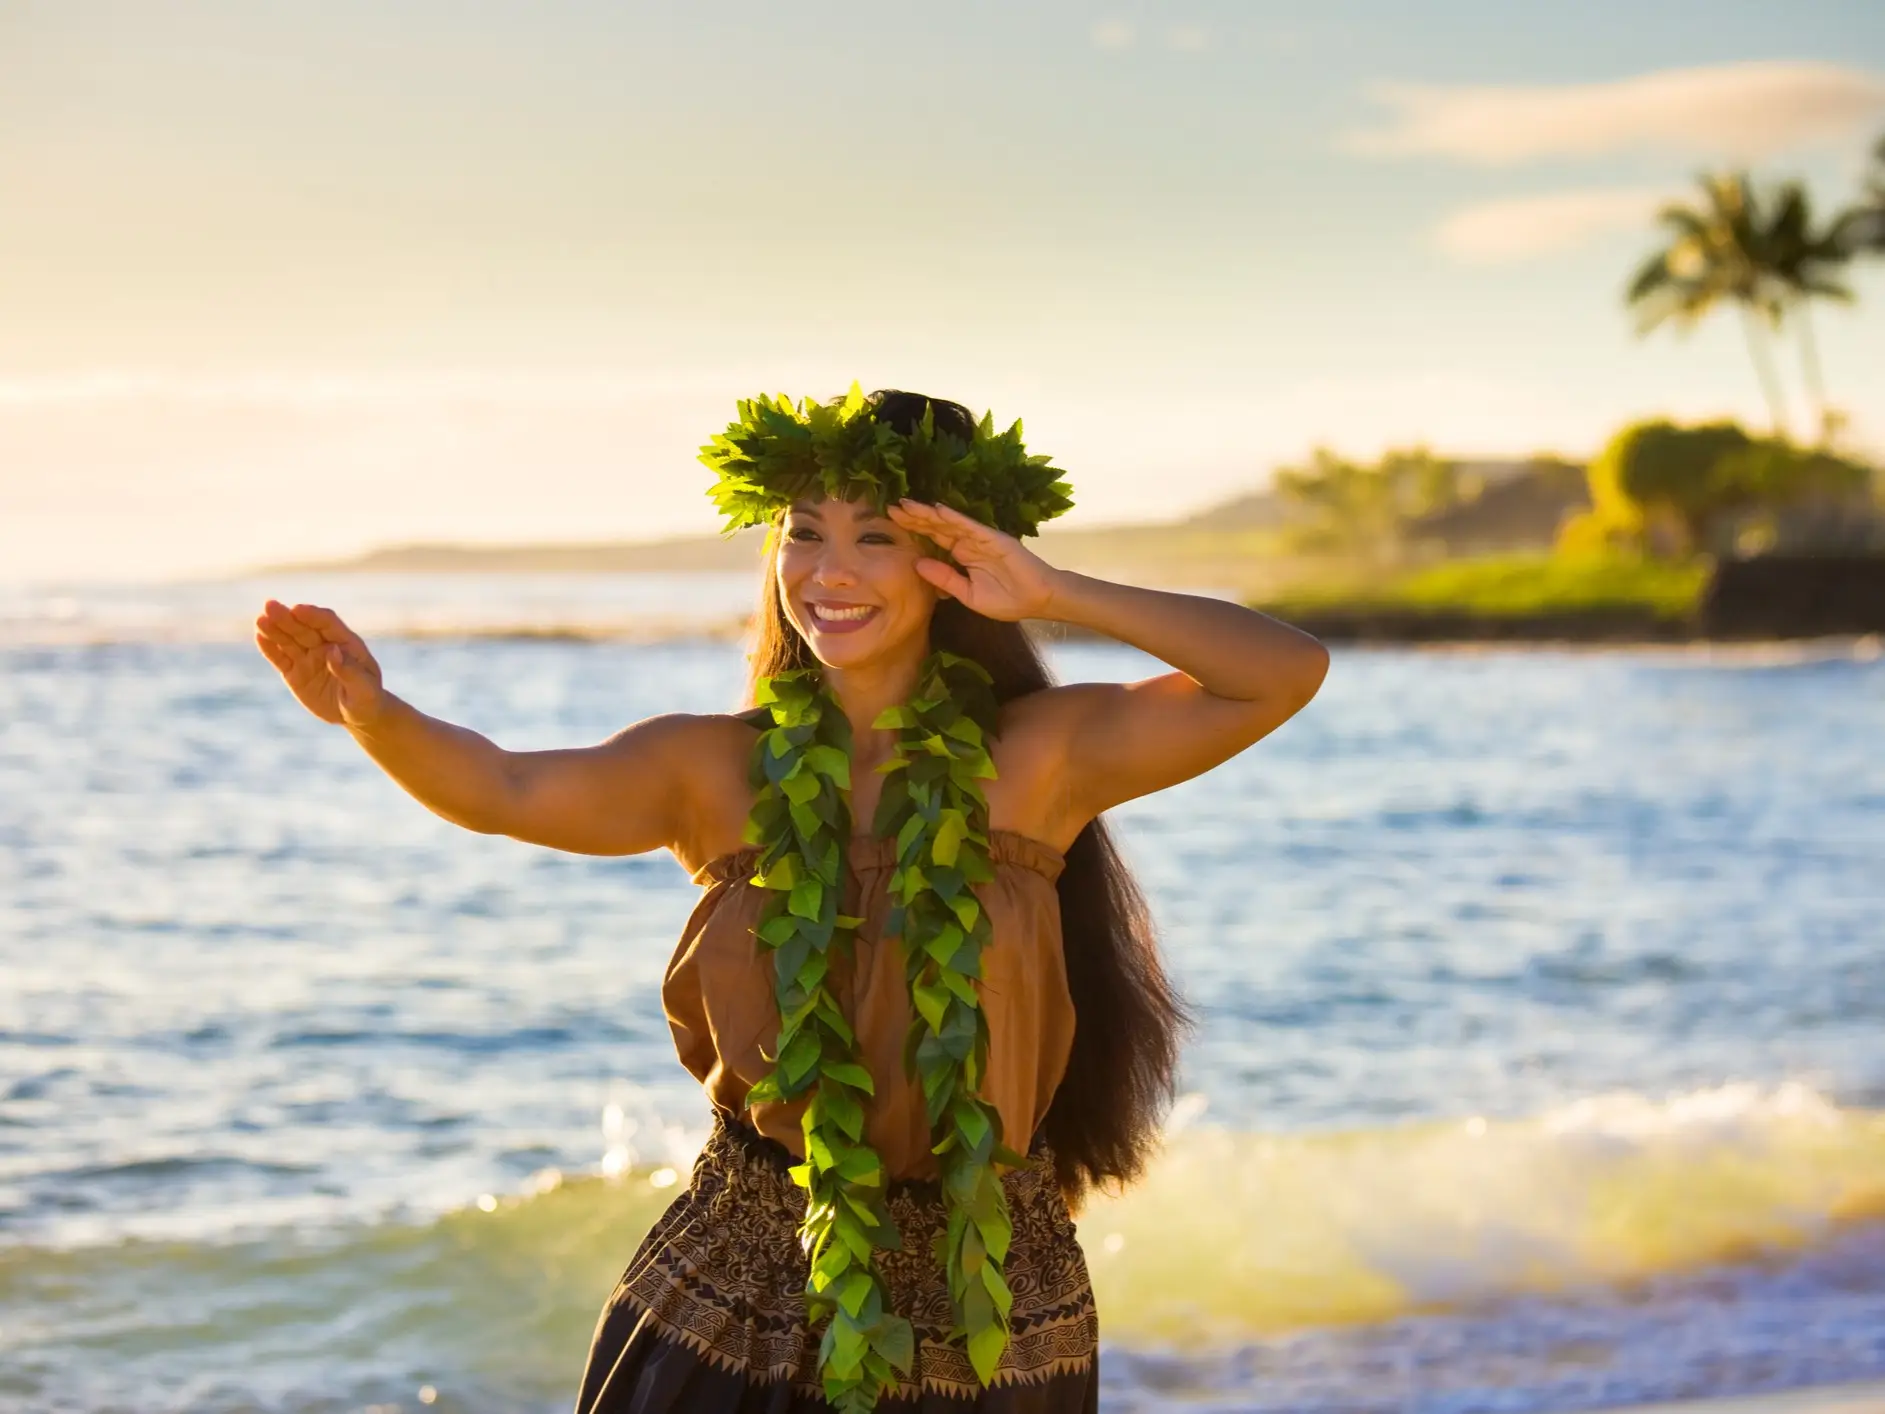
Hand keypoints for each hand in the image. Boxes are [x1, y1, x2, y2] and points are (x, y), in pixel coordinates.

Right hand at [253, 600, 387, 727]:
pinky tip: (259, 637)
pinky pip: (280, 658)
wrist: (357, 715)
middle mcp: (325, 646)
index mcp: (347, 643)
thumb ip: (350, 670)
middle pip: (304, 628)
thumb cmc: (367, 699)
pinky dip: (270, 648)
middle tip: (269, 605)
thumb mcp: (364, 689)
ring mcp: (308, 658)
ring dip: (274, 629)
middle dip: (287, 618)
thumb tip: (333, 651)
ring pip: (289, 640)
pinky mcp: (294, 672)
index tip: (297, 609)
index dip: (313, 615)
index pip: (328, 623)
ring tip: (260, 620)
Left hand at [886, 500, 1064, 622]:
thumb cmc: (1007, 600)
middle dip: (914, 517)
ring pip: (949, 523)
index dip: (914, 530)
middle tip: (890, 507)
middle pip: (936, 527)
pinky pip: (970, 527)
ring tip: (906, 505)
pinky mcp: (994, 538)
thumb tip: (918, 564)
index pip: (933, 539)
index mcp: (962, 556)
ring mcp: (981, 539)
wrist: (1037, 601)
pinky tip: (938, 510)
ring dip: (928, 514)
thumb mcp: (968, 594)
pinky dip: (954, 518)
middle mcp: (969, 543)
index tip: (892, 522)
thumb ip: (945, 579)